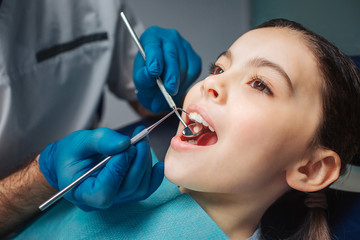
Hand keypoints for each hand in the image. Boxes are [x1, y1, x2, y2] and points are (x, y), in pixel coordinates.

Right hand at [39, 127, 163, 210]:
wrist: (69, 161)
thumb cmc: (70, 154)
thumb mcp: (80, 142)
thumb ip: (101, 141)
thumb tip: (125, 143)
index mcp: (82, 192)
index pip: (105, 191)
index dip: (118, 170)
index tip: (126, 146)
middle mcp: (99, 201)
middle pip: (127, 188)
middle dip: (138, 161)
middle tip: (140, 139)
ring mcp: (114, 200)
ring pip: (139, 188)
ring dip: (145, 163)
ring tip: (143, 141)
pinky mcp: (125, 193)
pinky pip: (144, 190)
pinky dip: (154, 177)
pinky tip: (158, 164)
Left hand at [133, 26, 201, 112]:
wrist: (157, 74)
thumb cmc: (147, 72)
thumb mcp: (139, 76)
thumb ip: (142, 77)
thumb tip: (149, 76)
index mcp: (152, 37)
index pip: (154, 47)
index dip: (154, 59)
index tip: (153, 72)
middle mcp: (170, 38)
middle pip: (172, 57)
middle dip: (171, 77)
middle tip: (168, 91)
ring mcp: (184, 46)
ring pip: (184, 68)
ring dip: (176, 86)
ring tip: (166, 97)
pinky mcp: (194, 58)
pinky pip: (192, 73)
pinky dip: (185, 85)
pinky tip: (176, 90)